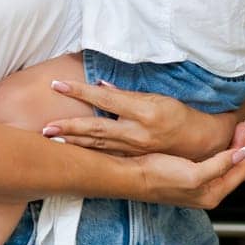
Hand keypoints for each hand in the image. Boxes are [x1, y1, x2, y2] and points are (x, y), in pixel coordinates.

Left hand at [43, 78, 244, 160]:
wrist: (199, 143)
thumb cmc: (179, 115)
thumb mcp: (157, 98)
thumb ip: (127, 94)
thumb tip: (101, 86)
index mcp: (143, 112)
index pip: (105, 98)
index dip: (80, 91)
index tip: (58, 85)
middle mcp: (137, 133)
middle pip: (96, 129)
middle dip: (69, 128)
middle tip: (45, 127)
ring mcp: (133, 150)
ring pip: (97, 146)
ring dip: (73, 141)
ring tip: (51, 137)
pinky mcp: (132, 159)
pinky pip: (106, 155)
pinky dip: (88, 152)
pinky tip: (72, 149)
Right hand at [133, 125, 244, 208]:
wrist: (132, 177)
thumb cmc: (159, 176)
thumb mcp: (193, 174)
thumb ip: (220, 165)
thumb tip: (242, 154)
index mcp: (213, 194)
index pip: (242, 169)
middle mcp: (208, 192)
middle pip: (236, 166)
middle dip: (244, 145)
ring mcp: (198, 185)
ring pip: (225, 163)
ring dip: (233, 146)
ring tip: (237, 129)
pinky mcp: (188, 176)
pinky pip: (213, 162)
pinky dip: (220, 149)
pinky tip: (218, 139)